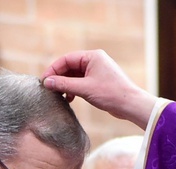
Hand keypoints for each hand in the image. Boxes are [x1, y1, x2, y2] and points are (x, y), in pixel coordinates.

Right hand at [41, 49, 156, 129]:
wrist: (130, 105)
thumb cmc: (111, 94)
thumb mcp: (84, 89)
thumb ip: (64, 85)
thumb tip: (47, 82)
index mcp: (92, 57)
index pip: (67, 59)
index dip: (53, 69)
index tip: (44, 81)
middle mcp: (94, 61)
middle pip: (70, 67)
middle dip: (59, 78)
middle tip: (49, 89)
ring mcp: (97, 71)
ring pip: (75, 76)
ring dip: (65, 85)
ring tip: (59, 96)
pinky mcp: (98, 82)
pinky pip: (81, 82)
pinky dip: (73, 89)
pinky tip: (69, 99)